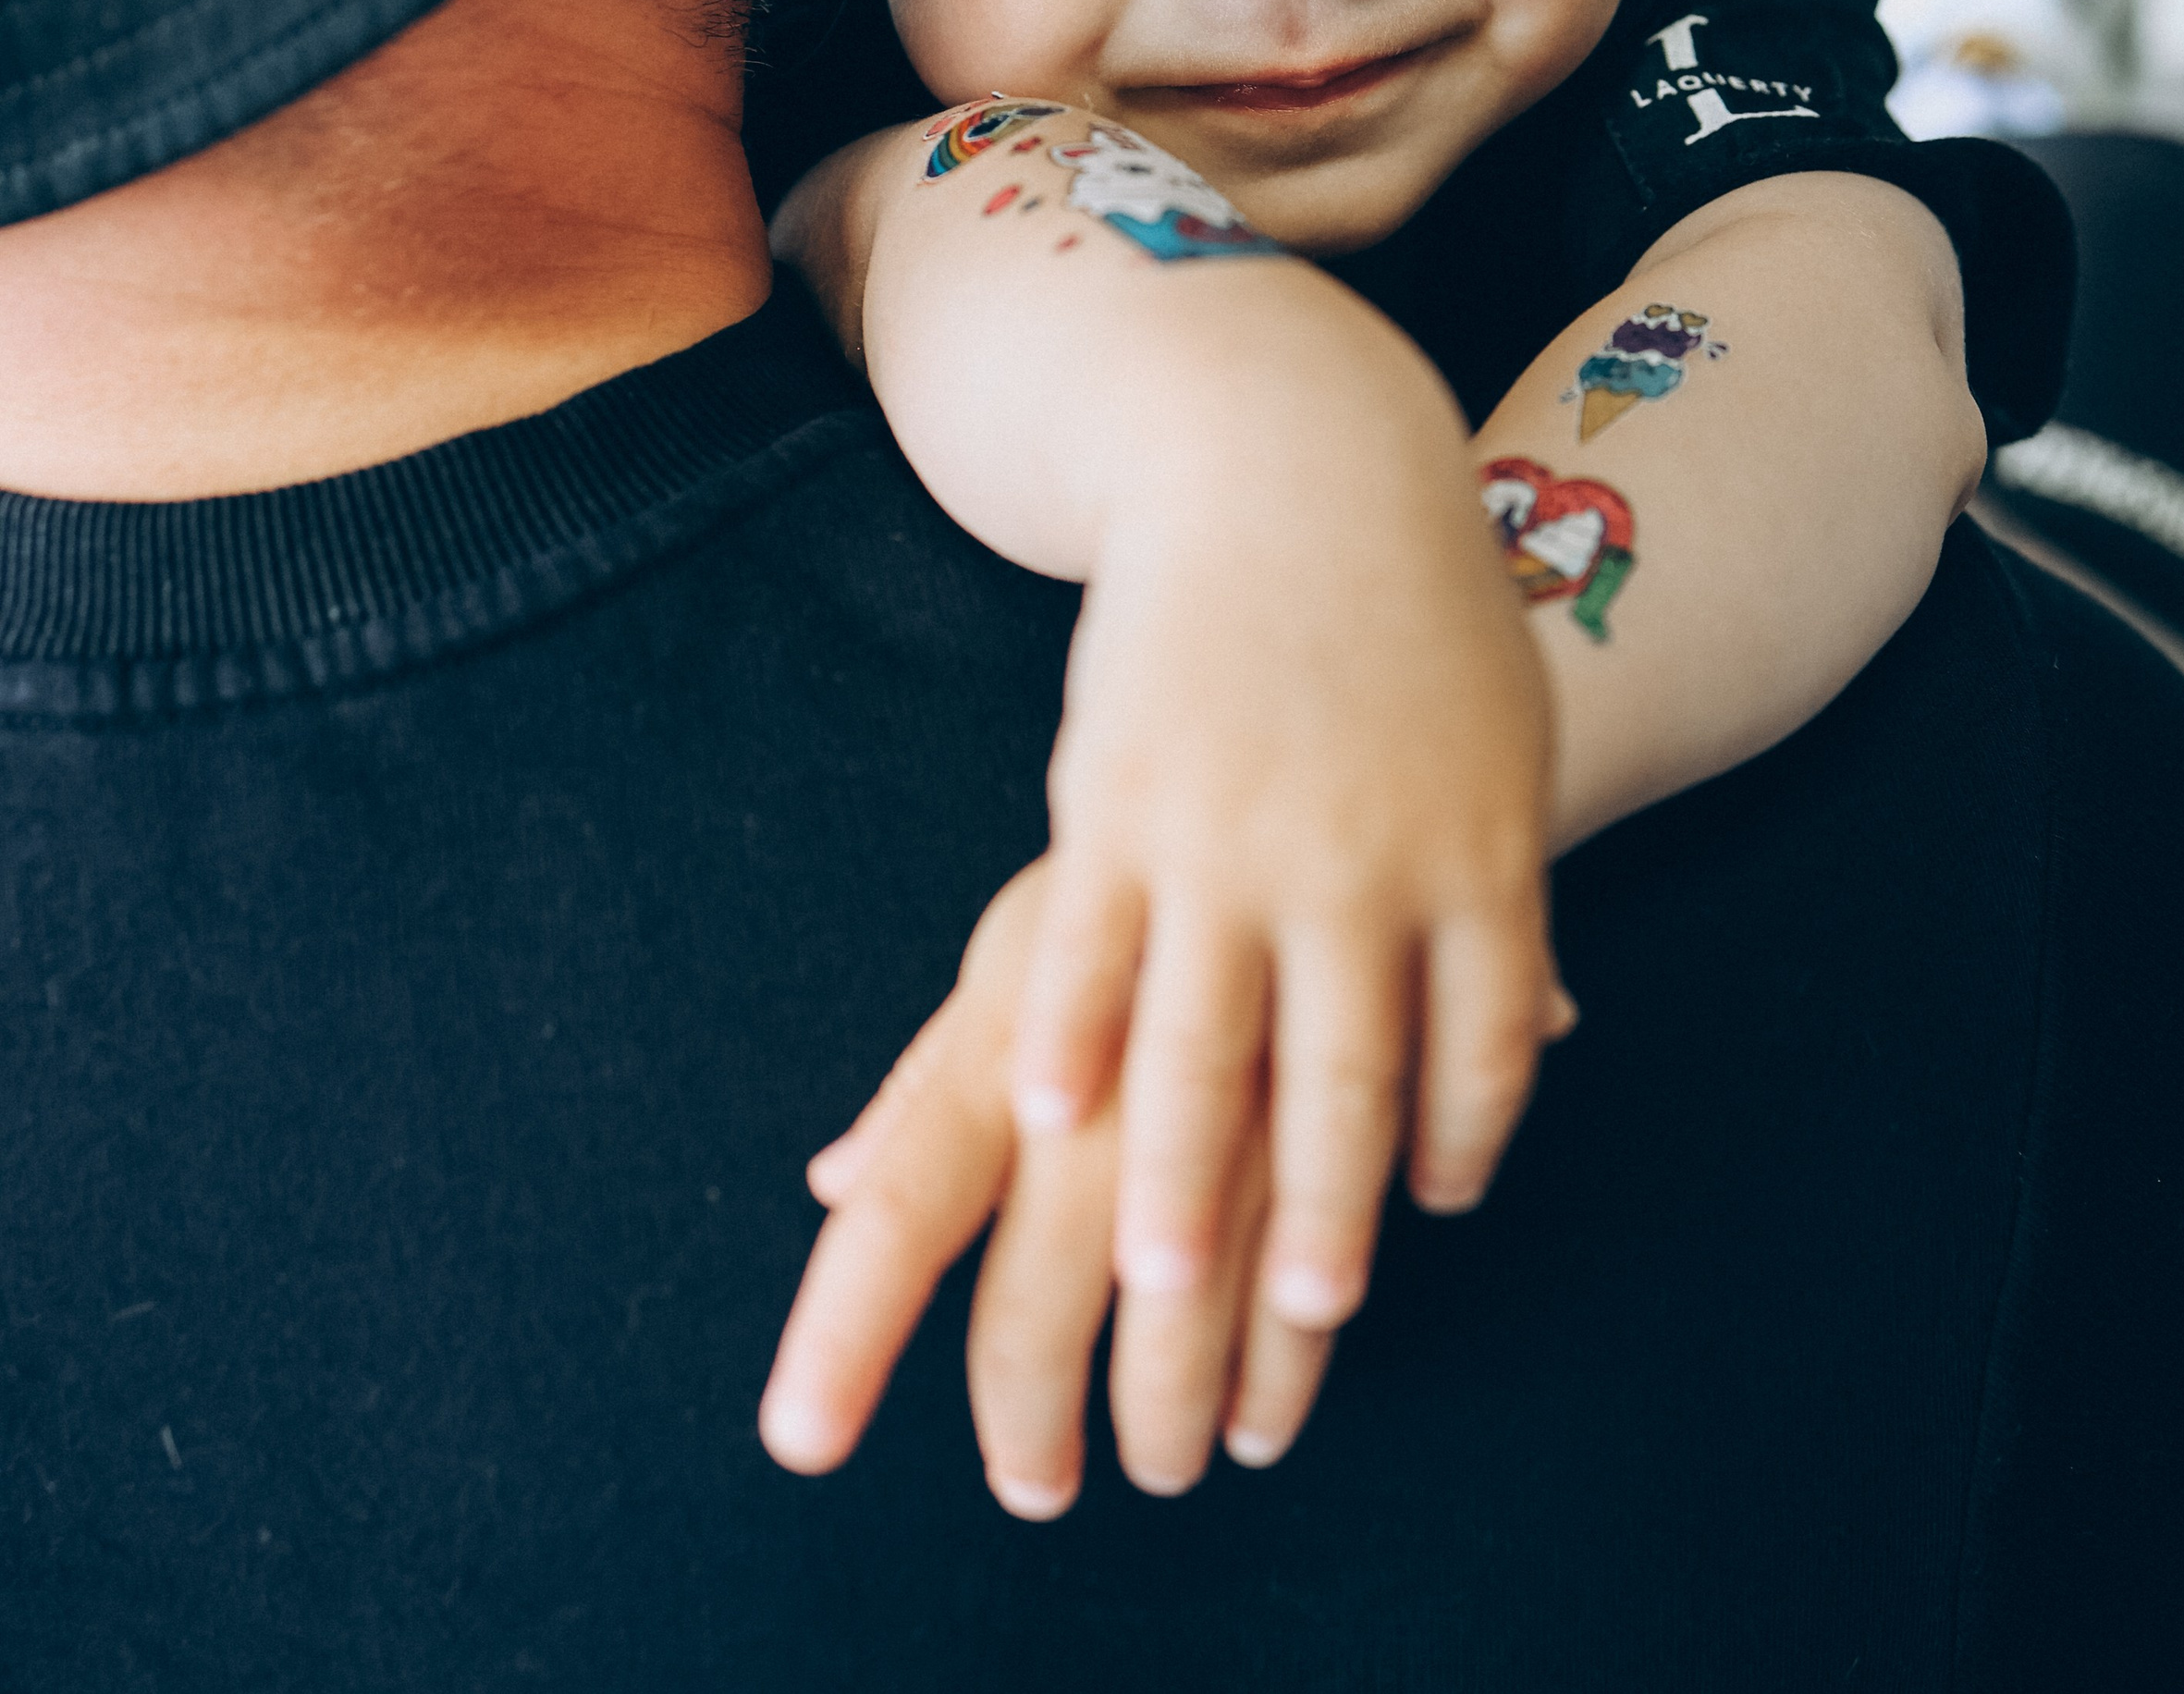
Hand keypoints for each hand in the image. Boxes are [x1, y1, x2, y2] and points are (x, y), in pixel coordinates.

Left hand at [760, 863, 1334, 1512]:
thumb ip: (932, 1079)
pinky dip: (1283, 1370)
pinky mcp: (1351, 1108)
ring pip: (1188, 1323)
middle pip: (1039, 1302)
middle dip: (1028, 1420)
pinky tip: (1261, 1408)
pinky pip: (1314, 1288)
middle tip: (1033, 1483)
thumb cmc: (1143, 864)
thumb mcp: (1024, 947)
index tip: (800, 1441)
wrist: (1327, 731)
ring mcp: (1235, 1100)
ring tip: (1160, 1457)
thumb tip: (834, 1185)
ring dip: (1169, 1413)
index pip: (902, 1205)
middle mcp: (1108, 1080)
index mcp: (1010, 1033)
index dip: (845, 1331)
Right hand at [1014, 289, 1565, 1344]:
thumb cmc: (1415, 609)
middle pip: (1345, 1078)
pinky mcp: (1125, 792)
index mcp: (1477, 851)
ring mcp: (1234, 829)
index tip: (1411, 1223)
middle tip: (1289, 1331)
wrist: (1298, 459)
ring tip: (1149, 1284)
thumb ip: (1507, 890)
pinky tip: (1046, 1107)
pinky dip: (1071, 1032)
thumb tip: (1551, 1023)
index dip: (1448, 1145)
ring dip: (1178, 1176)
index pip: (1479, 1043)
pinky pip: (1090, 942)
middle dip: (1313, 1221)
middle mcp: (1362, 861)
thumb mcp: (1499, 742)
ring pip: (1203, 1041)